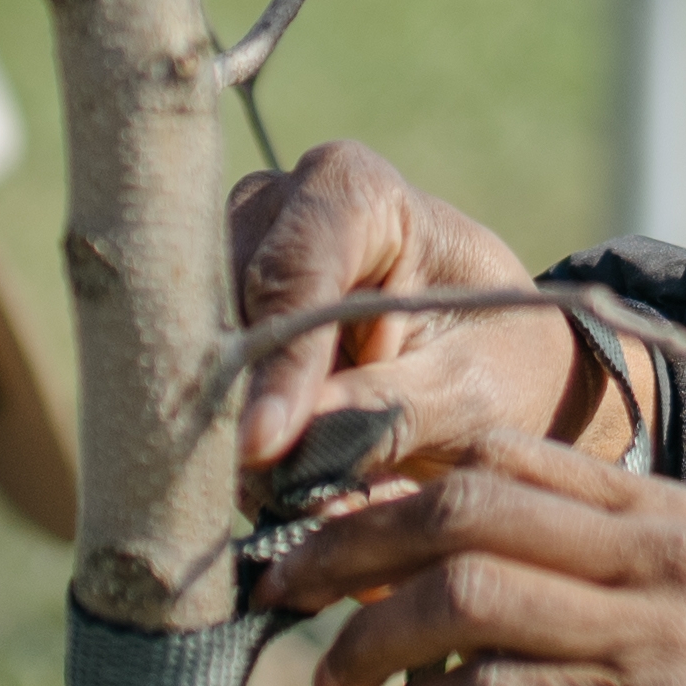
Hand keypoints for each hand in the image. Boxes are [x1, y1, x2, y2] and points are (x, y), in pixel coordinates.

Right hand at [228, 140, 623, 492]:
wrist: (491, 370)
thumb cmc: (496, 362)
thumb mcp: (470, 390)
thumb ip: (389, 409)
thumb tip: (291, 443)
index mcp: (356, 191)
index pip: (298, 270)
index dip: (279, 362)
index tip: (264, 446)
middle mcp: (277, 206)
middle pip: (224, 301)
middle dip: (239, 396)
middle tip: (260, 483)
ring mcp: (231, 257)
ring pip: (192, 344)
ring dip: (224, 423)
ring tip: (268, 493)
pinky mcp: (212, 315)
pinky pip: (189, 376)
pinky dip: (218, 433)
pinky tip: (249, 484)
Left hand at [261, 435, 685, 685]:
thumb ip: (631, 597)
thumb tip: (501, 612)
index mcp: (684, 519)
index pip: (515, 454)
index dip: (401, 479)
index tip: (329, 522)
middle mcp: (669, 553)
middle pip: (470, 500)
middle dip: (352, 536)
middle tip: (283, 586)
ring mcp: (659, 635)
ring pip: (466, 585)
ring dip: (369, 631)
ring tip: (326, 679)